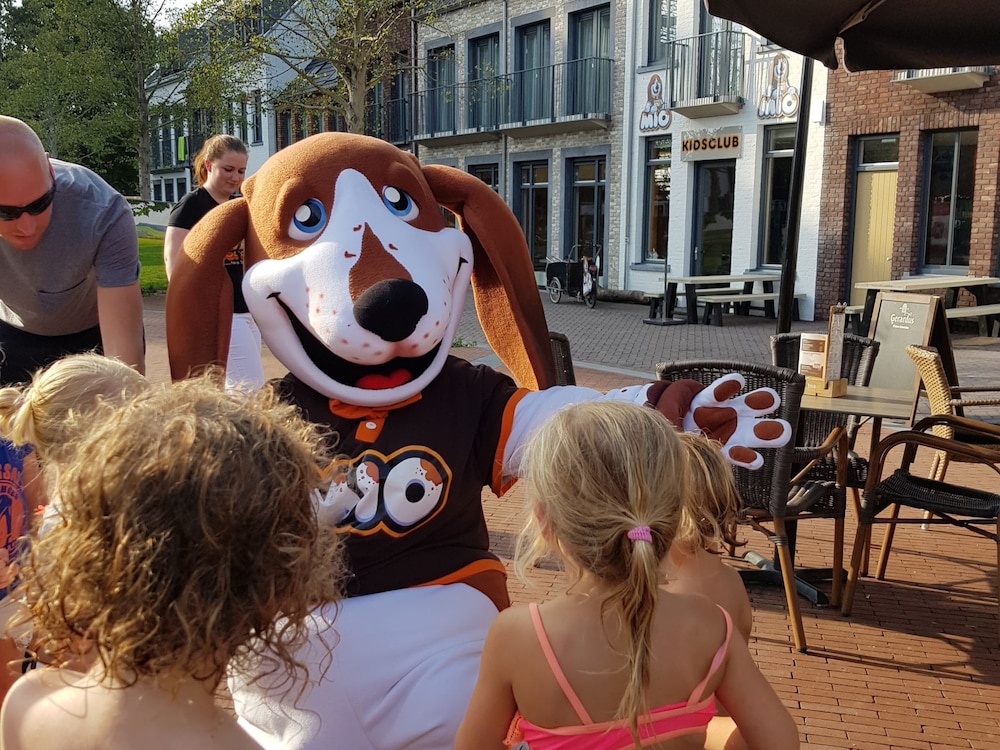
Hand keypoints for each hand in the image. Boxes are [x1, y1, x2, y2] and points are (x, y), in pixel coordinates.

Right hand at [647, 374, 790, 469]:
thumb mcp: (684, 460)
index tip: (756, 461)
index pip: (740, 458)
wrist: (664, 421)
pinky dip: (728, 386)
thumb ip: (688, 463)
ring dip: (760, 403)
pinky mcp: (708, 398)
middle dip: (770, 432)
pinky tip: (737, 381)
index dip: (748, 459)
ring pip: (747, 407)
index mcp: (727, 452)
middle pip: (756, 433)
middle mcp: (731, 432)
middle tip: (783, 432)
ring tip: (772, 400)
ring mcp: (722, 413)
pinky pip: (719, 392)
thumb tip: (673, 476)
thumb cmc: (679, 447)